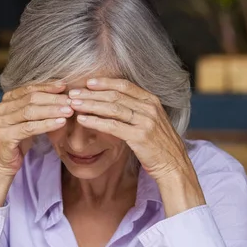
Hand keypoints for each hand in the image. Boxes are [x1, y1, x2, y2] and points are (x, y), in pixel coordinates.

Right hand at [0, 81, 73, 176]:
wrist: (2, 163)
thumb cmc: (18, 139)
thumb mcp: (28, 120)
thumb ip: (38, 107)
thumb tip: (61, 95)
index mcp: (7, 100)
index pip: (29, 88)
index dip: (47, 86)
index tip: (64, 86)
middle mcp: (2, 108)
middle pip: (31, 99)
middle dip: (53, 99)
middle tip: (70, 100)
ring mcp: (2, 122)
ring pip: (30, 112)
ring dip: (52, 110)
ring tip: (68, 111)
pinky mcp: (5, 136)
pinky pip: (29, 128)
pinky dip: (46, 124)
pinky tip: (60, 123)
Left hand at [69, 77, 190, 180]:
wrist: (173, 165)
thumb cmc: (159, 145)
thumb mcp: (151, 121)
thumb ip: (137, 109)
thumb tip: (115, 102)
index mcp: (152, 101)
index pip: (125, 86)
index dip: (105, 82)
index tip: (88, 82)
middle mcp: (149, 108)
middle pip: (115, 95)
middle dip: (92, 93)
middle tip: (73, 92)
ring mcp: (145, 122)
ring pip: (112, 108)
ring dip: (90, 105)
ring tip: (74, 104)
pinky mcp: (140, 137)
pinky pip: (113, 126)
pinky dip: (95, 121)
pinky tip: (82, 120)